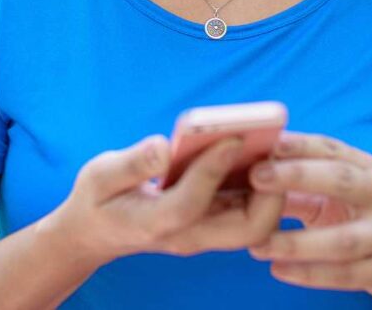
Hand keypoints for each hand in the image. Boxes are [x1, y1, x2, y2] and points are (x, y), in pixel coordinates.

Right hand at [52, 134, 284, 266]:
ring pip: (257, 224)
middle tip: (273, 148)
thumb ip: (131, 163)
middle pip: (246, 229)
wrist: (96, 234)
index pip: (192, 202)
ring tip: (275, 143)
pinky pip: (250, 211)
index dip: (214, 167)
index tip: (232, 136)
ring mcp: (204, 232)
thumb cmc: (97, 201)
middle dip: (269, 192)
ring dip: (273, 188)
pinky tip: (262, 150)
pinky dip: (264, 184)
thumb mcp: (99, 176)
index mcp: (155, 223)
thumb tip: (163, 146)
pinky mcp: (213, 223)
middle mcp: (188, 234)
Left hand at [246, 132, 371, 305]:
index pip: (330, 148)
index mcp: (364, 167)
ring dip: (296, 243)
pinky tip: (278, 270)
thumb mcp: (331, 191)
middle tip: (256, 178)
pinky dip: (309, 274)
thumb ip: (294, 180)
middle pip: (341, 181)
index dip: (297, 145)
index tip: (264, 143)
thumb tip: (244, 167)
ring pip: (342, 240)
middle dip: (298, 176)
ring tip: (257, 244)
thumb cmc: (355, 215)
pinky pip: (345, 274)